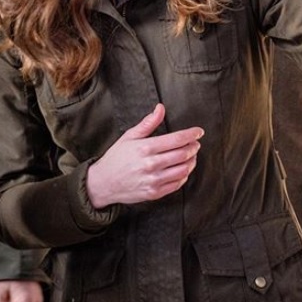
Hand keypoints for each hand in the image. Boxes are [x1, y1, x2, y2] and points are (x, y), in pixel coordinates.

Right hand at [86, 103, 202, 208]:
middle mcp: (151, 164)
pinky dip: (184, 175)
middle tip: (196, 144)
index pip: (177, 139)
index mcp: (145, 148)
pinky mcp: (154, 193)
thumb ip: (148, 123)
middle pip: (183, 154)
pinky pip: (177, 184)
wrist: (102, 183)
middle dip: (194, 147)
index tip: (199, 132)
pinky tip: (183, 169)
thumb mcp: (129, 136)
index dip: (192, 134)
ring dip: (192, 161)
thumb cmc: (116, 158)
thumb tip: (161, 108)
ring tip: (191, 156)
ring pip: (183, 170)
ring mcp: (153, 180)